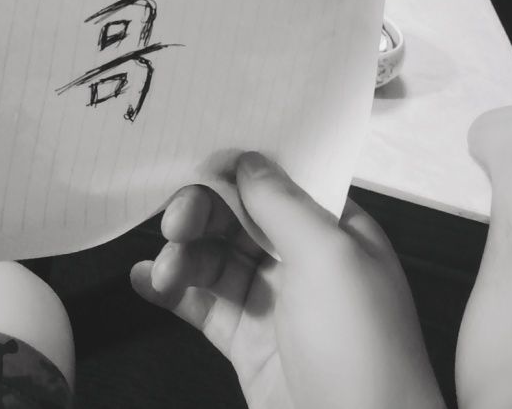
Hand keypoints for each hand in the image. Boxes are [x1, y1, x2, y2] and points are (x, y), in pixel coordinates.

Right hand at [130, 152, 445, 408]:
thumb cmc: (364, 351)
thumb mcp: (329, 258)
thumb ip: (283, 204)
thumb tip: (249, 161)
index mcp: (336, 231)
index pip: (281, 184)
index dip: (239, 172)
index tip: (200, 164)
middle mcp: (305, 262)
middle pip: (240, 219)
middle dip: (203, 214)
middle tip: (174, 223)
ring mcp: (274, 304)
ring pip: (216, 259)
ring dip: (183, 256)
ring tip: (166, 273)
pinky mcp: (248, 344)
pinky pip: (203, 305)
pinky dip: (173, 291)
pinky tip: (147, 281)